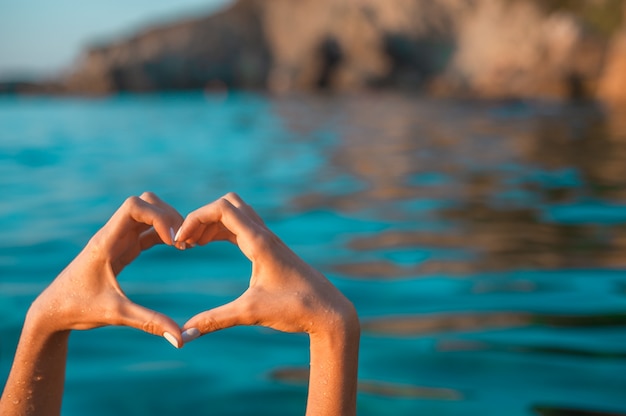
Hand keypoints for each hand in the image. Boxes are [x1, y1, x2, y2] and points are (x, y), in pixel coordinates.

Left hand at [27, 192, 183, 346]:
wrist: (53, 310)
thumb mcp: (116, 315)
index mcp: (106, 242)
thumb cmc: (78, 309)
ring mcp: (117, 239)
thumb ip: (149, 322)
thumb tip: (180, 339)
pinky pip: (147, 230)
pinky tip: (177, 248)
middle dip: (168, 215)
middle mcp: (112, 234)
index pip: (134, 206)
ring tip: (183, 246)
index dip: (158, 216)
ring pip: (147, 212)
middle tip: (183, 241)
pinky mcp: (122, 248)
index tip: (172, 241)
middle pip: (145, 202)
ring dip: (168, 222)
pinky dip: (163, 233)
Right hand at [175, 192, 357, 339]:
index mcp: (259, 242)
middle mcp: (264, 235)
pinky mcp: (270, 249)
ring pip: (236, 214)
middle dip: (202, 217)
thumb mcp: (251, 313)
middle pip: (228, 204)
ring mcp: (269, 240)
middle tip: (185, 242)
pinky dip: (222, 230)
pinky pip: (242, 227)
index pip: (222, 209)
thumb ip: (215, 321)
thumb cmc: (296, 308)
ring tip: (191, 245)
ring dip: (211, 223)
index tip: (180, 242)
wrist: (328, 312)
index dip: (195, 218)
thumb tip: (184, 335)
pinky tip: (208, 245)